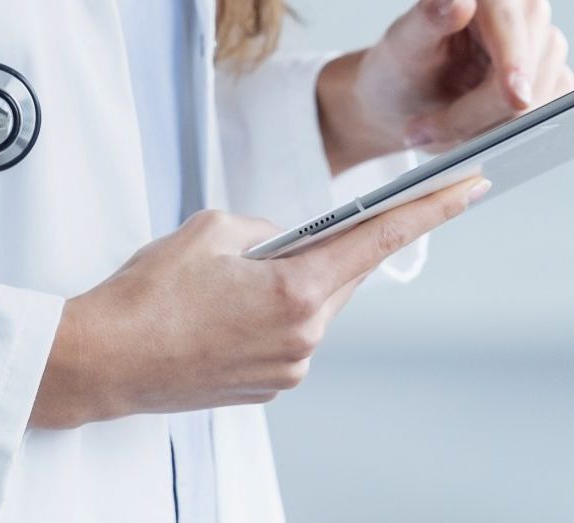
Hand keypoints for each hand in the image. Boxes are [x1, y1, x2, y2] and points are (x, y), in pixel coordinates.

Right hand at [27, 172, 489, 429]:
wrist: (105, 360)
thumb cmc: (148, 294)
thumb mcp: (212, 229)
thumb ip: (268, 229)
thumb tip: (287, 242)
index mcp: (296, 292)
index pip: (378, 238)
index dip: (432, 209)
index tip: (469, 187)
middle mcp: (304, 338)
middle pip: (345, 273)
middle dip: (335, 243)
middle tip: (295, 231)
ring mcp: (287, 368)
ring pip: (314, 303)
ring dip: (292, 279)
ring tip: (228, 277)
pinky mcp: (267, 385)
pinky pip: (289, 332)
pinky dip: (271, 308)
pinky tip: (226, 304)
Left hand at [345, 0, 573, 159]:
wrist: (406, 104)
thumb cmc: (400, 67)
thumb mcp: (402, 44)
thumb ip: (428, 18)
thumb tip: (461, 2)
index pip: (510, 23)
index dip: (513, 62)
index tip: (515, 98)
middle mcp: (525, 9)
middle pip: (529, 67)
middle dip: (486, 107)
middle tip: (432, 126)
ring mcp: (545, 46)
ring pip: (541, 98)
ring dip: (493, 125)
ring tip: (448, 123)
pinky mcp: (554, 80)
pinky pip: (549, 117)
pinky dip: (512, 134)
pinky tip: (478, 128)